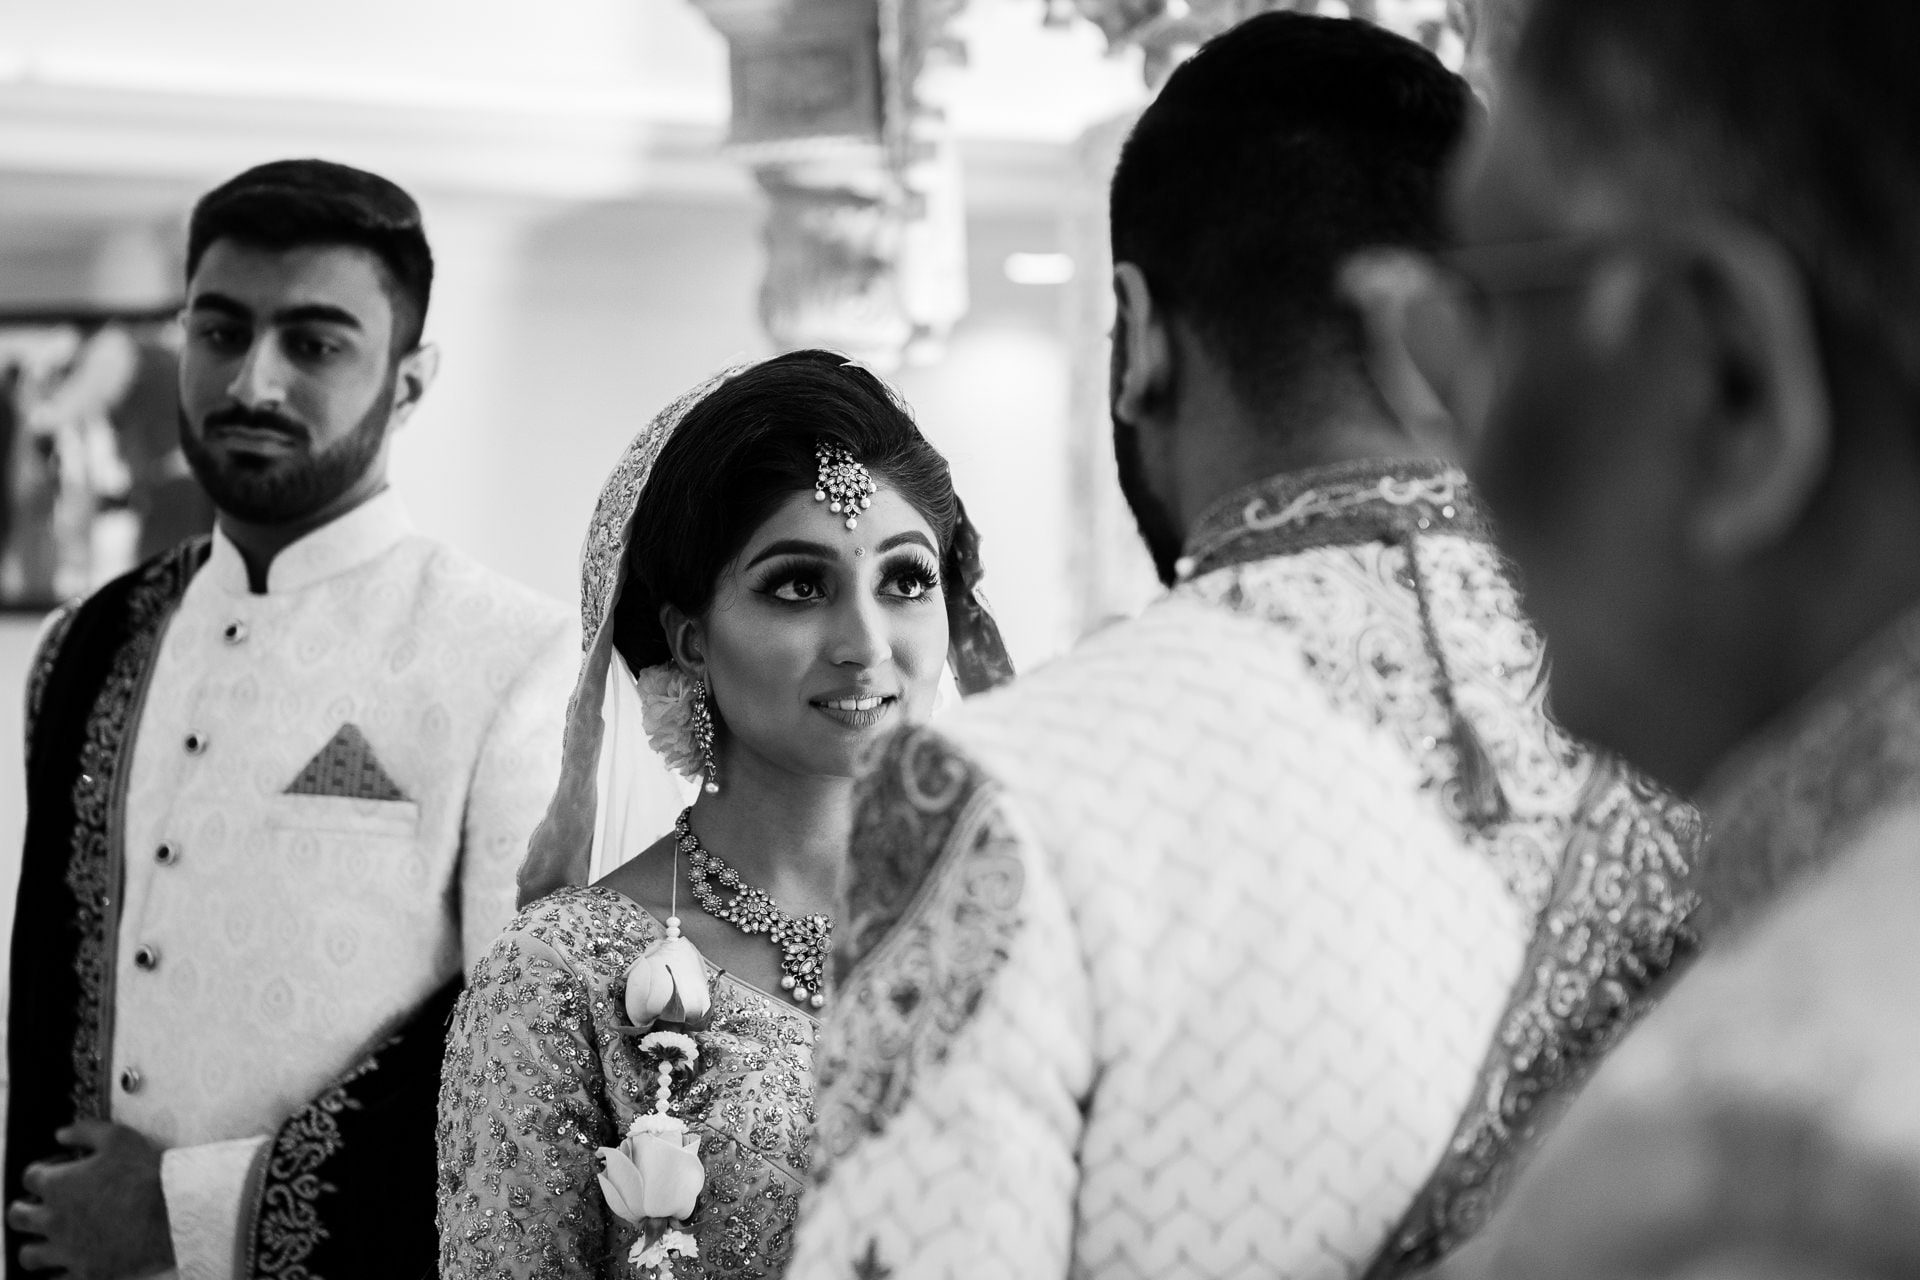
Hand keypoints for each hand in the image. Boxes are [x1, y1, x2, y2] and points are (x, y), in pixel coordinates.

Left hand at [7, 1120, 173, 1277]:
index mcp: (58, 1186)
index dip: (43, 1171)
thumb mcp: (118, 1138)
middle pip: (18, 1217)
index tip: (56, 1171)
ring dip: (35, 1245)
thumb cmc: (145, 1174)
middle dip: (25, 1208)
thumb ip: (84, 1132)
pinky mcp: (85, 1271)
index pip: (30, 1177)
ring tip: (49, 1239)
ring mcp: (66, 1249)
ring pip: (29, 1254)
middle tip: (43, 1206)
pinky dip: (58, 1273)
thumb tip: (61, 1133)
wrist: (172, 1213)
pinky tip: (68, 1264)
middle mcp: (53, 1219)